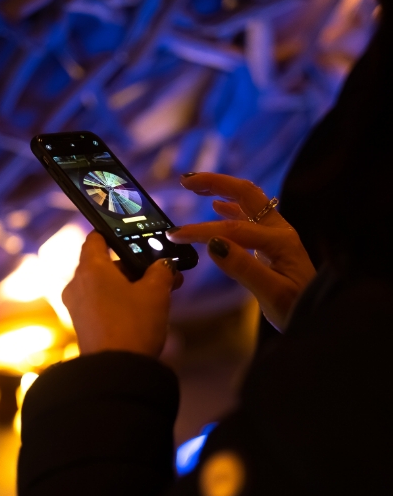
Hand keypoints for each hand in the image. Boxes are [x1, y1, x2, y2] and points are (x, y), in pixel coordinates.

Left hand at [62, 231, 182, 356]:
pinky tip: (144, 311)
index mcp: (90, 268)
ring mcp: (77, 306)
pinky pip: (101, 303)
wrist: (117, 371)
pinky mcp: (82, 325)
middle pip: (105, 264)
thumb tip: (164, 265)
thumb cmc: (133, 325)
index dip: (115, 234)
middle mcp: (77, 283)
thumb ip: (161, 271)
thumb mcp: (156, 292)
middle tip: (160, 272)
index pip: (96, 238)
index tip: (133, 238)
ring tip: (159, 293)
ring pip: (105, 285)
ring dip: (130, 285)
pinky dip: (120, 301)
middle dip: (133, 267)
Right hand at [167, 173, 315, 331]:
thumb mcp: (272, 294)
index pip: (233, 229)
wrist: (320, 315)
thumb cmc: (297, 309)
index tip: (175, 234)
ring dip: (221, 189)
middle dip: (215, 183)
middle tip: (186, 181)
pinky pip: (248, 216)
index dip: (202, 230)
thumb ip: (243, 268)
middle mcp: (278, 230)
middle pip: (245, 194)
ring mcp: (276, 234)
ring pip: (247, 201)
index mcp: (279, 241)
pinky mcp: (271, 243)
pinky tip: (216, 206)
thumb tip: (213, 244)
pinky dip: (229, 207)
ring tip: (195, 186)